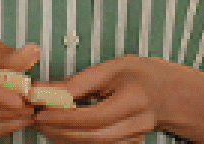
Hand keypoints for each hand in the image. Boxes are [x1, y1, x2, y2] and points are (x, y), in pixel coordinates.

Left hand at [30, 57, 190, 142]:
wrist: (168, 94)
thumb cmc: (141, 75)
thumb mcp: (113, 67)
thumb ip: (81, 81)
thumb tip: (47, 89)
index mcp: (135, 99)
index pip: (95, 116)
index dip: (65, 117)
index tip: (40, 112)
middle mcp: (136, 123)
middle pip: (91, 137)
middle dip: (58, 130)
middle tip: (34, 119)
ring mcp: (133, 138)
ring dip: (63, 137)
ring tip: (42, 123)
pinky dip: (74, 140)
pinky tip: (59, 130)